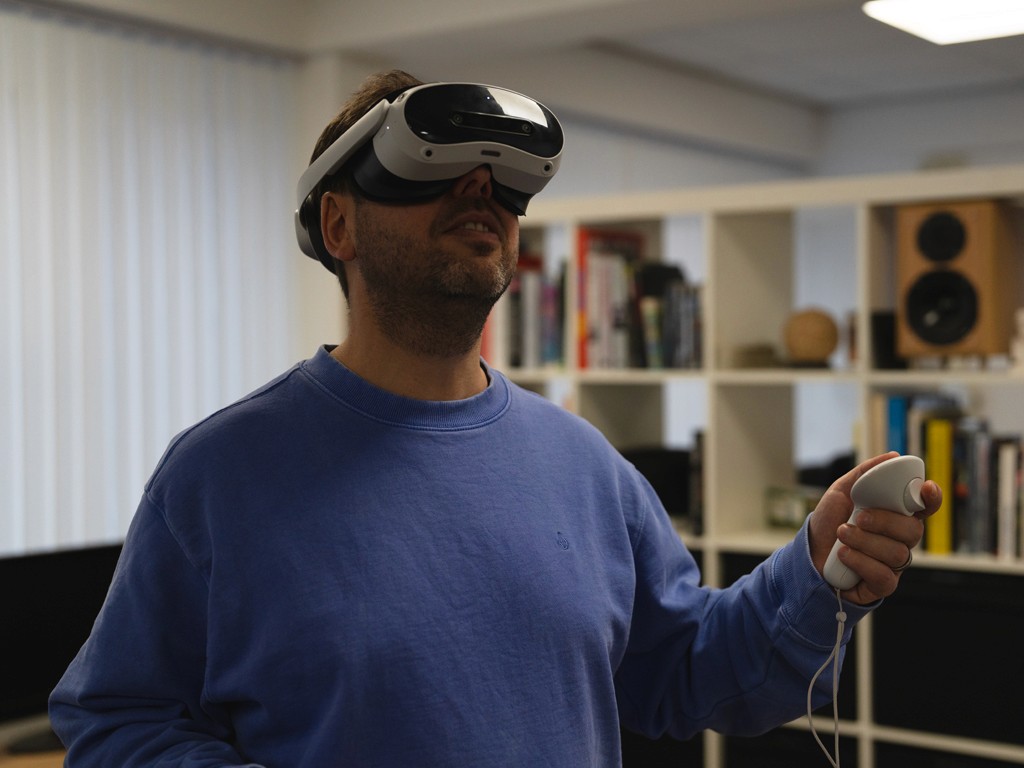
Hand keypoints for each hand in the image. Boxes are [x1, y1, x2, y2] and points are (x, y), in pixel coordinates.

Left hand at [808, 452, 941, 604]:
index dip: (932, 499)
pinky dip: (860, 561)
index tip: (925, 488)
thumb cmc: (828, 522)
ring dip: (864, 541)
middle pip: (914, 531)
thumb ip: (864, 474)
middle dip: (884, 522)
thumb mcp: (841, 492)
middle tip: (858, 517)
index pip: (925, 508)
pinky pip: (884, 576)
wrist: (807, 553)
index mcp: (896, 515)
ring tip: (842, 534)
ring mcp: (893, 563)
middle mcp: (900, 539)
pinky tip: (843, 555)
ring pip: (897, 553)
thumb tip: (892, 456)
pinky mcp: (882, 585)